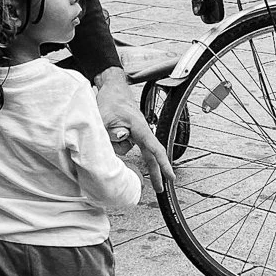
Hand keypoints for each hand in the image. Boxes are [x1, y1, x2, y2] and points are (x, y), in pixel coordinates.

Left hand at [95, 67, 173, 192]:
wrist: (111, 87)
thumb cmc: (110, 99)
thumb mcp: (104, 116)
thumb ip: (110, 132)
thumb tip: (122, 140)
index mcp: (139, 127)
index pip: (154, 148)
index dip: (163, 164)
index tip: (170, 176)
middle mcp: (140, 131)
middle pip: (150, 155)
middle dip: (155, 171)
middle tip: (160, 188)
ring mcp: (134, 133)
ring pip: (126, 149)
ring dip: (114, 145)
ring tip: (105, 127)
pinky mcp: (127, 133)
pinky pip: (122, 145)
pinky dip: (113, 143)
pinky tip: (107, 131)